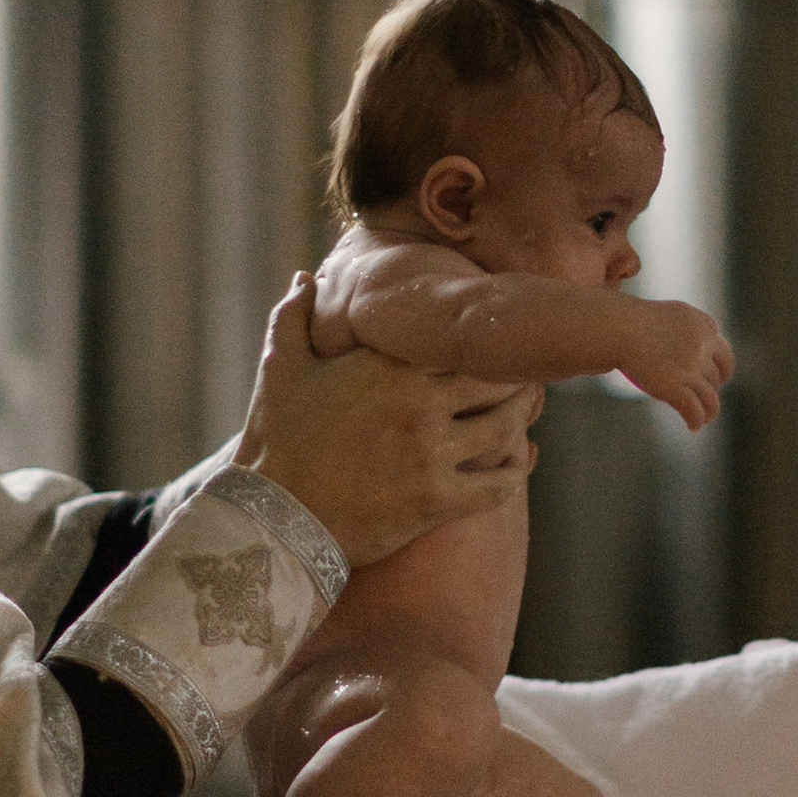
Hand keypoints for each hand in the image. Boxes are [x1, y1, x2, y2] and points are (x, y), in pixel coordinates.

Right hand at [234, 276, 537, 566]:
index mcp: (387, 365)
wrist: (272, 520)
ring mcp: (430, 455)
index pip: (463, 339)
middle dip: (516, 376)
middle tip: (525, 375)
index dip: (486, 338)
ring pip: (506, 428)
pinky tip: (519, 462)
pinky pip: (500, 484)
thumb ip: (293, 316)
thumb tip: (305, 276)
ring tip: (524, 412)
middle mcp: (417, 405)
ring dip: (520, 419)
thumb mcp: (278, 369)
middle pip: (497, 379)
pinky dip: (517, 471)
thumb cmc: (276, 441)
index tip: (496, 338)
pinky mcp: (437, 502)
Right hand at [617, 299, 733, 433]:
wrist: (618, 329)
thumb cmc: (634, 320)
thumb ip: (691, 325)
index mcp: (703, 327)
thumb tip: (707, 335)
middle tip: (706, 397)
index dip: (722, 368)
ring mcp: (690, 369)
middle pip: (716, 376)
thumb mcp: (670, 313)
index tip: (717, 378)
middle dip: (714, 388)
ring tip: (705, 419)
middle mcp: (702, 347)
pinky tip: (693, 426)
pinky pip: (694, 410)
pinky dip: (696, 420)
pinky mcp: (675, 387)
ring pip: (710, 398)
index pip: (722, 353)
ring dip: (710, 411)